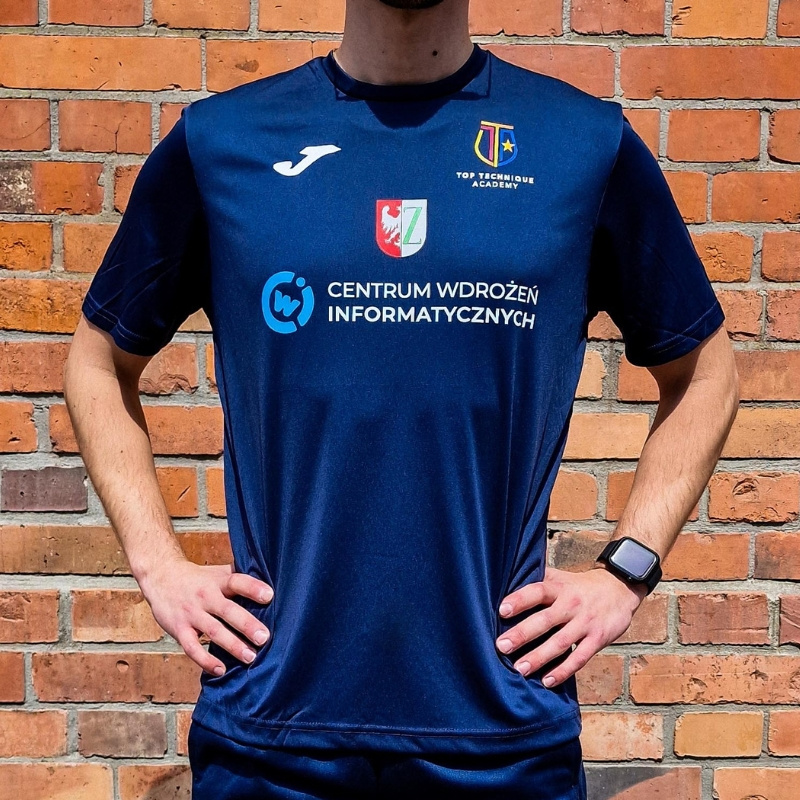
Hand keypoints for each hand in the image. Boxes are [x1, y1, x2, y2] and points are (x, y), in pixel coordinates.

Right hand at [137, 557, 273, 676]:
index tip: (269, 596)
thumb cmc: (199, 578)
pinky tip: (221, 670)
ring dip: (232, 645)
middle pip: (227, 610)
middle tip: (264, 638)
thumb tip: (271, 580)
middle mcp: (205, 596)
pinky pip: (192, 648)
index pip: (237, 581)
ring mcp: (191, 614)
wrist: (161, 576)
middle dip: (246, 624)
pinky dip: (205, 660)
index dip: (253, 588)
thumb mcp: (218, 572)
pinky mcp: (179, 629)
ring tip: (251, 657)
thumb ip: (239, 577)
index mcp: (218, 581)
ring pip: (213, 631)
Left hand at [495, 565, 645, 687]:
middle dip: (522, 634)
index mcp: (559, 587)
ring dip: (539, 657)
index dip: (520, 600)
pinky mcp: (598, 639)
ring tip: (519, 669)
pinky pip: (579, 658)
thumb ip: (538, 579)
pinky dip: (563, 671)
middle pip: (545, 620)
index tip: (502, 610)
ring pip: (560, 643)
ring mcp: (586, 623)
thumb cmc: (580, 586)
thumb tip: (506, 579)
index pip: (538, 591)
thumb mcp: (561, 577)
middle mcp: (571, 604)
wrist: (620, 588)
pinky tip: (547, 681)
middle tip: (501, 646)